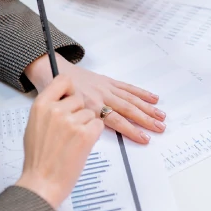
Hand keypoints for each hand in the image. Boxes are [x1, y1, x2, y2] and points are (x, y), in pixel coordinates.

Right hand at [15, 75, 102, 209]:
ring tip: (72, 143)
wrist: (42, 182)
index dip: (70, 89)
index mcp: (41, 105)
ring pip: (90, 113)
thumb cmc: (38, 159)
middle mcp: (57, 110)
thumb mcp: (34, 126)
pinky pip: (98, 125)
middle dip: (79, 113)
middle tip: (69, 132)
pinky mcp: (86, 134)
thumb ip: (48, 110)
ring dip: (86, 126)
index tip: (70, 96)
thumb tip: (62, 101)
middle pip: (80, 99)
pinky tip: (81, 146)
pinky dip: (94, 135)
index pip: (63, 80)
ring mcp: (72, 121)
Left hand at [25, 53, 165, 144]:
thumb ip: (79, 125)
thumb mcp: (63, 114)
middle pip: (128, 110)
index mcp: (90, 106)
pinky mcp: (107, 81)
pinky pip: (126, 88)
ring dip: (147, 108)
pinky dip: (140, 93)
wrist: (49, 71)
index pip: (116, 121)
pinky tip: (153, 98)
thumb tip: (93, 137)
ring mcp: (105, 88)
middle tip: (160, 128)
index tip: (145, 139)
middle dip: (145, 120)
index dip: (131, 131)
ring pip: (130, 99)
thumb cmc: (53, 96)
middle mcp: (100, 96)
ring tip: (161, 116)